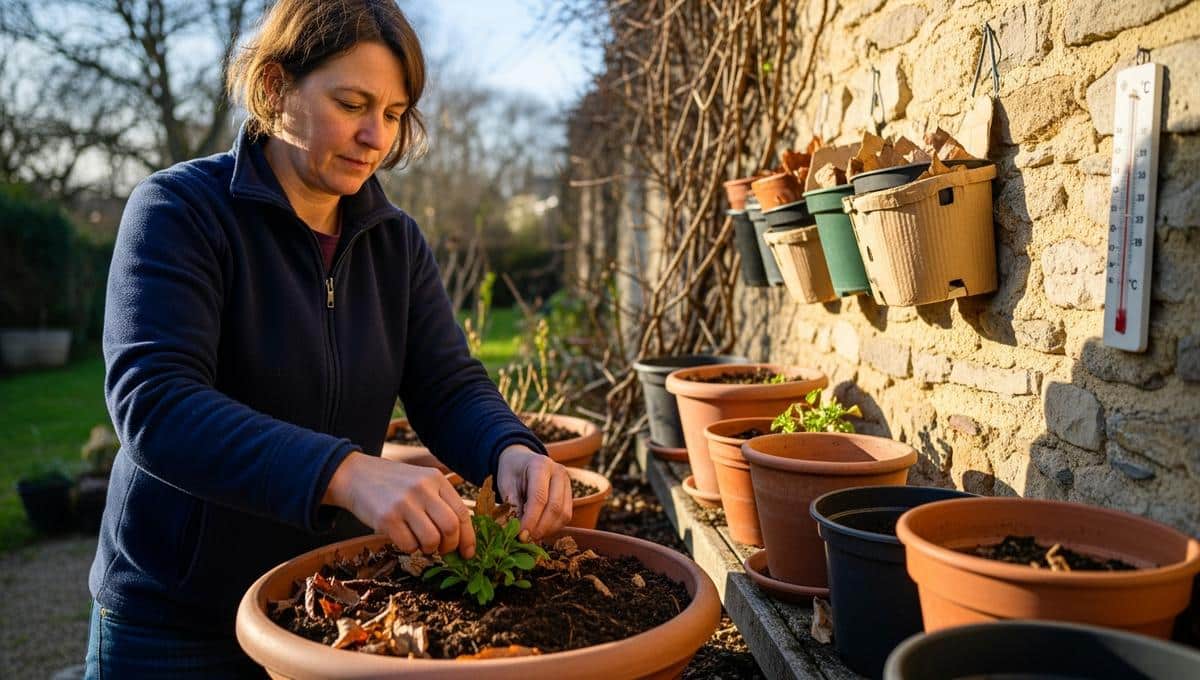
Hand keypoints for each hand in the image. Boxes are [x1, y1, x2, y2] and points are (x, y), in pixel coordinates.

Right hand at [322, 452, 474, 557]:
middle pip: (450, 528)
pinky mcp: (386, 518)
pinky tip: (403, 538)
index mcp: (435, 479)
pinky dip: (410, 548)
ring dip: (429, 549)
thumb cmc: (393, 484)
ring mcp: (404, 503)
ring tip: (421, 543)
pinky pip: (408, 545)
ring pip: (431, 540)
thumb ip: (441, 500)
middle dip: (450, 546)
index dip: (468, 537)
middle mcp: (422, 489)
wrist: (355, 476)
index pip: (462, 512)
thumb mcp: (421, 480)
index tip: (468, 553)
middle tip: (443, 550)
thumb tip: (462, 536)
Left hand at [496, 445, 571, 539]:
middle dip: (540, 528)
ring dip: (548, 530)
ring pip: (564, 514)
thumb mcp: (505, 483)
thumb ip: (511, 504)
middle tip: (525, 539)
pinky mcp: (569, 494)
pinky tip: (539, 530)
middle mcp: (559, 472)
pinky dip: (553, 527)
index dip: (531, 519)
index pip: (539, 497)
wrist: (522, 460)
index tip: (520, 535)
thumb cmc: (512, 471)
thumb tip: (515, 529)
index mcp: (541, 465)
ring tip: (531, 536)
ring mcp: (567, 483)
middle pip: (555, 507)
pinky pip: (566, 516)